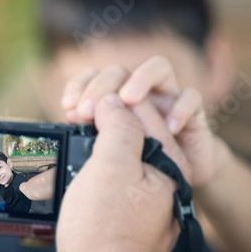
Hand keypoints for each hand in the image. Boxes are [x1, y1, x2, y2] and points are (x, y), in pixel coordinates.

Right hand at [57, 94, 181, 251]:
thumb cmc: (104, 230)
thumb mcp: (111, 167)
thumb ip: (119, 126)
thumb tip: (113, 102)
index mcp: (168, 162)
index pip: (140, 112)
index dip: (107, 103)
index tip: (77, 110)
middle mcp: (162, 180)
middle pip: (127, 136)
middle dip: (94, 130)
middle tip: (66, 131)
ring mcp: (145, 201)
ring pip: (113, 162)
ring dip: (85, 156)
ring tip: (59, 161)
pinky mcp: (127, 218)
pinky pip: (107, 187)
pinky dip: (85, 180)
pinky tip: (66, 185)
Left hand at [61, 56, 219, 186]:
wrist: (177, 183)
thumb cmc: (134, 170)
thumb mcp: (102, 159)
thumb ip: (84, 143)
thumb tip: (58, 142)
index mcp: (111, 101)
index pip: (92, 77)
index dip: (79, 85)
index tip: (68, 107)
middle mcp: (137, 94)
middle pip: (118, 71)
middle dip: (101, 86)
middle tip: (88, 112)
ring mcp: (165, 99)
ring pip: (158, 68)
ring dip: (140, 80)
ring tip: (128, 100)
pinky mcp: (193, 113)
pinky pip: (191, 98)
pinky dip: (180, 108)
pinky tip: (168, 128)